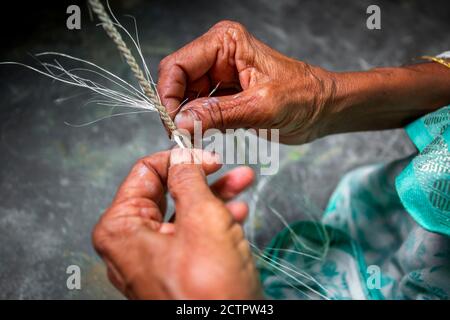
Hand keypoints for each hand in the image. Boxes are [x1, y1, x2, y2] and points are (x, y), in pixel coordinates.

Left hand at [92, 148, 262, 298]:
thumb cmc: (207, 289)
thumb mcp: (201, 218)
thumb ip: (188, 179)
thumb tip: (183, 155)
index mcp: (121, 228)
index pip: (144, 172)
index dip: (177, 158)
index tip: (205, 154)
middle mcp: (132, 243)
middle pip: (167, 192)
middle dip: (202, 176)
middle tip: (225, 165)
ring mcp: (154, 258)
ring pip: (184, 211)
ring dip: (215, 194)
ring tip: (242, 181)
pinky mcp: (177, 269)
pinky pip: (192, 234)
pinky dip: (215, 219)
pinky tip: (238, 210)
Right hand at [158, 20, 334, 143]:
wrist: (323, 109)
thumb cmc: (304, 97)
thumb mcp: (261, 107)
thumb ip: (218, 113)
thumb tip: (181, 122)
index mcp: (226, 43)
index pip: (178, 64)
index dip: (169, 94)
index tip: (172, 124)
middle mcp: (218, 54)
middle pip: (178, 82)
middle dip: (177, 110)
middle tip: (182, 137)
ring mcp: (219, 75)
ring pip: (186, 98)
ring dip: (187, 120)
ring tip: (196, 138)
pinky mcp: (224, 94)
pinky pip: (199, 109)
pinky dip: (199, 125)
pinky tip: (207, 134)